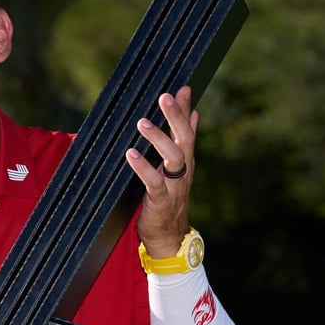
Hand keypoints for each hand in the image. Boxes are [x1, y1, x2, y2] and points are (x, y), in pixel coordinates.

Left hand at [125, 86, 196, 256]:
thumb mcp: (176, 167)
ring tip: (142, 122)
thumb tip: (193, 112)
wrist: (170, 237)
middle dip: (175, 116)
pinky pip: (154, 182)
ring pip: (173, 157)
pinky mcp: (161, 201)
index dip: (184, 109)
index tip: (181, 87)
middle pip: (184, 139)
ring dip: (159, 138)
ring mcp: (174, 186)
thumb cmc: (169, 198)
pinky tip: (131, 154)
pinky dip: (143, 167)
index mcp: (186, 161)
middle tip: (164, 96)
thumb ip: (182, 140)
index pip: (187, 130)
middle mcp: (183, 170)